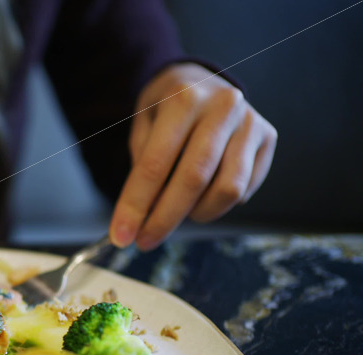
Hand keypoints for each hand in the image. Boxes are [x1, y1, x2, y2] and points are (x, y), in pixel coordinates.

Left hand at [109, 63, 276, 249]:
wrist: (199, 79)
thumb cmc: (164, 109)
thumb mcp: (141, 126)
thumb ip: (142, 168)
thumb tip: (140, 219)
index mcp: (183, 99)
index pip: (156, 164)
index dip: (136, 206)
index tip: (121, 236)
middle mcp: (223, 107)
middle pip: (193, 179)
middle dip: (164, 218)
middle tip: (144, 241)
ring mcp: (251, 121)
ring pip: (227, 189)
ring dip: (197, 213)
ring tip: (177, 212)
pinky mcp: (268, 137)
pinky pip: (245, 189)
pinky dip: (219, 203)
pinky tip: (202, 196)